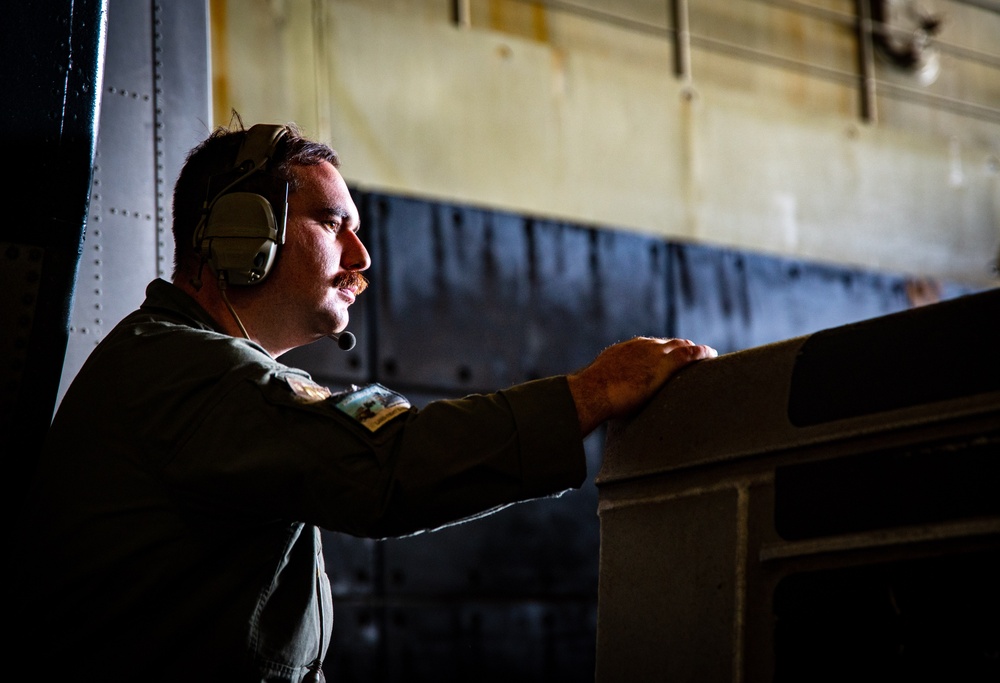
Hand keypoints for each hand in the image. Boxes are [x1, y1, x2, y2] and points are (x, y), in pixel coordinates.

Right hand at [566, 337, 716, 434]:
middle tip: (692, 358)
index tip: (669, 359)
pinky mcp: (666, 363)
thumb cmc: (592, 396)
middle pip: (668, 344)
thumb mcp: (601, 386)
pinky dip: (702, 353)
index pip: (649, 347)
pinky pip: (690, 354)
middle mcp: (641, 346)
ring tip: (706, 357)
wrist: (592, 391)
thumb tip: (607, 404)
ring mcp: (654, 353)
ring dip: (694, 350)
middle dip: (681, 348)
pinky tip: (711, 355)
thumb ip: (610, 389)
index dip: (662, 352)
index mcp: (625, 350)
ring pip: (681, 346)